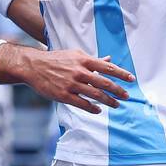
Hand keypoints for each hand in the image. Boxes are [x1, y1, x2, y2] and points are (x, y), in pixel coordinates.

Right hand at [15, 50, 133, 114]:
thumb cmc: (56, 60)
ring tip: (116, 105)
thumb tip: (109, 60)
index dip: (121, 74)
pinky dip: (92, 108)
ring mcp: (72, 84)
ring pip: (95, 95)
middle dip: (118, 90)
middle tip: (126, 96)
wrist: (34, 66)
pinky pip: (82, 104)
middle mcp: (80, 72)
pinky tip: (99, 110)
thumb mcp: (75, 55)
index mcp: (84, 60)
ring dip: (108, 101)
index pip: (108, 67)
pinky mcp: (64, 95)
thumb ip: (93, 60)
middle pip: (104, 83)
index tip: (132, 79)